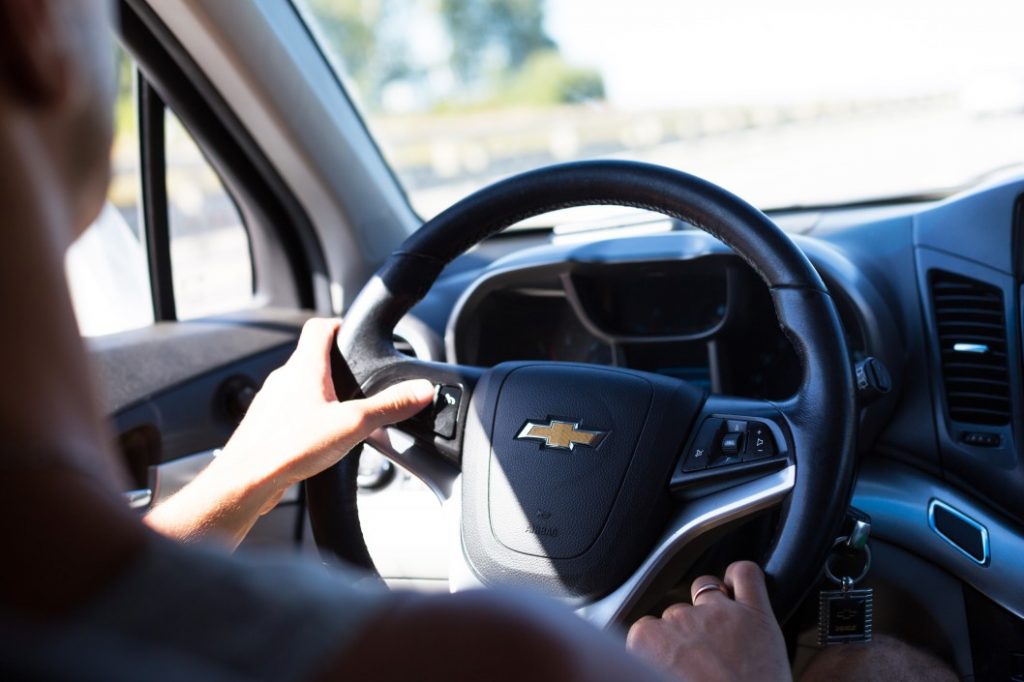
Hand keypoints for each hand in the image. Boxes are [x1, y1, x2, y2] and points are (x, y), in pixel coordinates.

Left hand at [215, 318, 434, 495]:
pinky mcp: (267, 427)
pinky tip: (322, 440)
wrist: (247, 481)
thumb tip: (420, 391)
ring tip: (344, 412)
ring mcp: (272, 403)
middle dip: (337, 366)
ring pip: (301, 387)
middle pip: (311, 358)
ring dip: (323, 394)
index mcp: (304, 368)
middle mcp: (284, 379)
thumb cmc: (288, 448)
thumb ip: (389, 407)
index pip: (319, 327)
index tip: (354, 332)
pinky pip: (292, 413)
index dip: (339, 324)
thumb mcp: (353, 424)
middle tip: (358, 379)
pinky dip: (309, 418)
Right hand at [626, 561, 790, 681]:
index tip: (671, 663)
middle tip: (701, 662)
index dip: (662, 647)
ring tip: (721, 634)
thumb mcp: (653, 679)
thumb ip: (648, 663)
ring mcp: (719, 612)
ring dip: (709, 603)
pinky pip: (746, 575)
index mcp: (648, 640)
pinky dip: (741, 576)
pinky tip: (737, 587)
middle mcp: (680, 619)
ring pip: (705, 587)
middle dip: (688, 632)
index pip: (647, 629)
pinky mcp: (755, 614)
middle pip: (676, 611)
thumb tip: (654, 661)